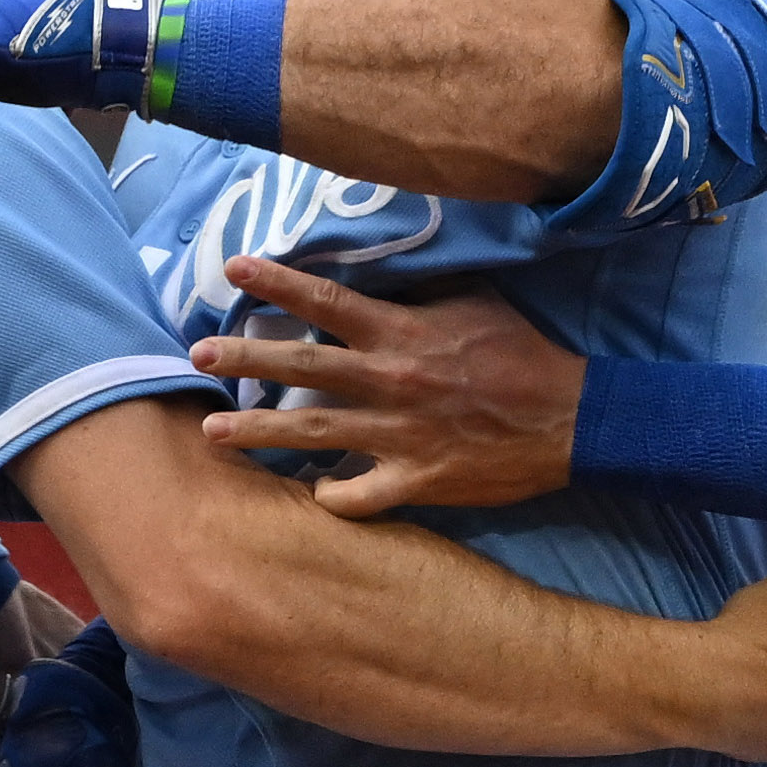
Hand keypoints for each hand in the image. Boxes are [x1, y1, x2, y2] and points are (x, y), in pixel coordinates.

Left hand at [187, 256, 579, 517]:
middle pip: (302, 369)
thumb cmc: (520, 355)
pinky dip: (332, 497)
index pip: (326, 301)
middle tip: (197, 355)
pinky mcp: (417, 481)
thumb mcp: (473, 301)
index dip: (277, 282)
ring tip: (212, 432)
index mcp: (402, 333)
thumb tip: (381, 272)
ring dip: (259, 434)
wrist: (569, 420)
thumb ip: (420, 292)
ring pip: (314, 435)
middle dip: (246, 359)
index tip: (233, 269)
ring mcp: (399, 436)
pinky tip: (310, 496)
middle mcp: (390, 382)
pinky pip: (359, 496)